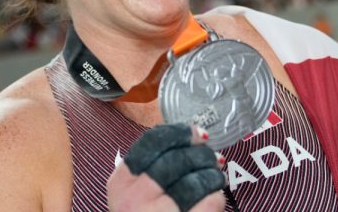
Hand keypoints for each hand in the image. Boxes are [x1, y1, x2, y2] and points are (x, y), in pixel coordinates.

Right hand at [107, 124, 225, 211]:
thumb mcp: (133, 195)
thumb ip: (152, 167)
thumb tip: (193, 138)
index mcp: (120, 183)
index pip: (152, 143)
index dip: (179, 134)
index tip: (197, 134)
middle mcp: (133, 198)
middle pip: (177, 159)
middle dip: (202, 155)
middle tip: (214, 159)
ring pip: (195, 180)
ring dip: (213, 175)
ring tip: (217, 178)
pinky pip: (209, 202)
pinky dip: (217, 197)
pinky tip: (216, 199)